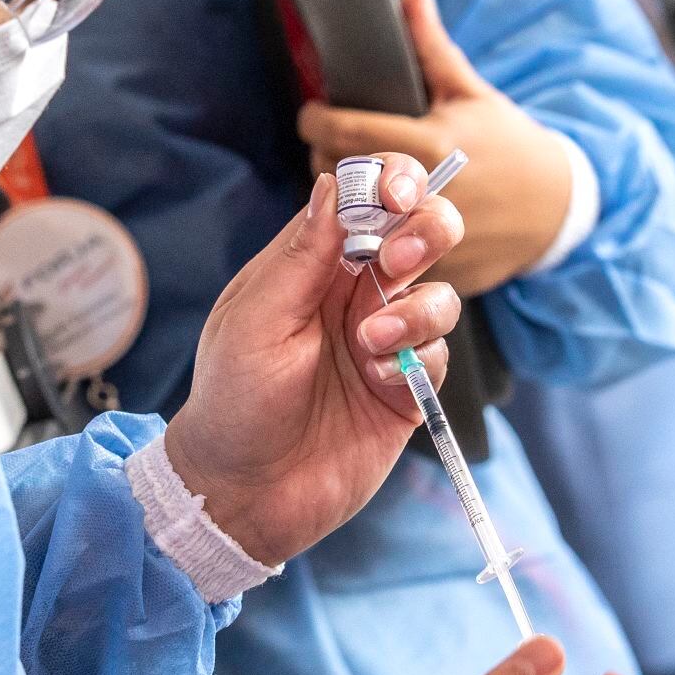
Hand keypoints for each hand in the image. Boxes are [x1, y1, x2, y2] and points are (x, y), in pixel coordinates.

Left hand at [162, 153, 465, 565]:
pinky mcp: (406, 388)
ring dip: (416, 310)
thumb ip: (300, 256)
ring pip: (441, 294)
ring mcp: (385, 339)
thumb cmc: (233, 402)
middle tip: (397, 262)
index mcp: (313, 264)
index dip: (392, 181)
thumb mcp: (254, 322)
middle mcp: (354, 293)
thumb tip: (333, 184)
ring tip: (369, 344)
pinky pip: (439, 354)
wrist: (245, 493)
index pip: (365, 198)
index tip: (399, 194)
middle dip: (426, 232)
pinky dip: (416, 361)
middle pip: (422, 231)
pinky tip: (379, 384)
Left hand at [297, 0, 574, 296]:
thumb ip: (430, 47)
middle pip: (339, 180)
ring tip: (345, 187)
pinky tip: (370, 224)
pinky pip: (379, 258)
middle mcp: (424, 193)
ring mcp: (427, 238)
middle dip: (323, 161)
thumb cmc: (509, 145)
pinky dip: (368, 241)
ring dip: (341, 206)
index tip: (311, 113)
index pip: (345, 132)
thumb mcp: (469, 92)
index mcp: (429, 144)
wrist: (555, 210)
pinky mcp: (432, 271)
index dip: (316, 121)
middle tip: (324, 148)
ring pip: (353, 224)